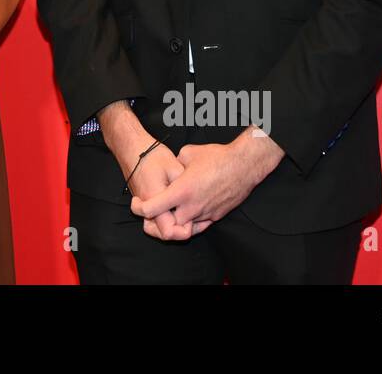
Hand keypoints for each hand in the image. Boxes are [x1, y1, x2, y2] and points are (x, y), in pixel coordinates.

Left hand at [134, 130, 283, 236]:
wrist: (244, 165)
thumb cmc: (217, 157)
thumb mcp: (187, 153)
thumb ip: (174, 165)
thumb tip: (169, 169)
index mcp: (181, 191)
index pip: (152, 209)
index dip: (140, 208)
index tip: (137, 202)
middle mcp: (192, 207)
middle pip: (166, 225)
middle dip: (157, 220)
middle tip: (153, 208)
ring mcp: (205, 214)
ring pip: (183, 226)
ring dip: (175, 219)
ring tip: (171, 207)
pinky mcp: (216, 217)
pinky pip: (198, 225)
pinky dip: (190, 220)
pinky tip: (188, 208)